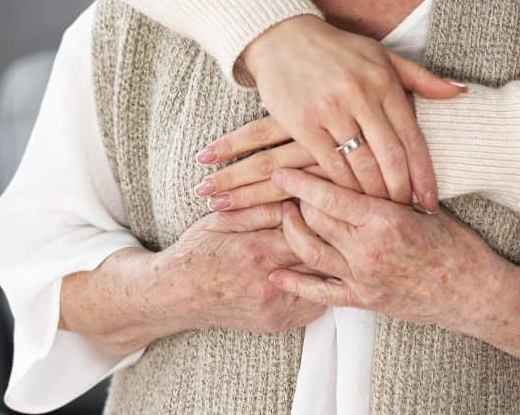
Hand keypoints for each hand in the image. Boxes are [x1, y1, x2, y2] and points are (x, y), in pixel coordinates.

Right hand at [152, 203, 328, 333]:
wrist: (176, 295)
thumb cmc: (197, 252)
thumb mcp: (223, 218)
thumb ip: (261, 208)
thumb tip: (296, 195)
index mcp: (257, 251)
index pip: (309, 231)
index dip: (322, 216)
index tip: (324, 205)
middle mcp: (268, 283)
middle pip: (321, 259)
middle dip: (335, 241)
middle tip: (343, 226)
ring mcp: (274, 308)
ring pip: (324, 285)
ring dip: (333, 266)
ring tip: (338, 248)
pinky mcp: (276, 323)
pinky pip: (315, 307)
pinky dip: (322, 288)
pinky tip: (321, 272)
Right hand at [202, 14, 466, 212]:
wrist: (282, 38)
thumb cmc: (338, 49)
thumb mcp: (382, 55)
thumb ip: (421, 78)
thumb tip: (460, 91)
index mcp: (384, 82)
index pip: (412, 137)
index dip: (424, 174)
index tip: (432, 200)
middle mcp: (360, 96)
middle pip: (390, 158)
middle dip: (401, 192)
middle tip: (407, 213)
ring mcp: (331, 110)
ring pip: (360, 166)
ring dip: (374, 195)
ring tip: (381, 211)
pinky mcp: (304, 123)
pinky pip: (330, 165)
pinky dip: (343, 187)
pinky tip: (350, 199)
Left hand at [264, 168, 503, 329]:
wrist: (472, 293)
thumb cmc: (456, 245)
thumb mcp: (426, 206)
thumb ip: (394, 187)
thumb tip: (369, 156)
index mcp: (385, 219)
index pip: (331, 196)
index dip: (301, 182)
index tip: (281, 170)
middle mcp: (368, 248)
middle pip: (315, 219)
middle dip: (295, 201)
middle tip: (283, 187)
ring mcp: (363, 277)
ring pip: (311, 252)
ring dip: (291, 232)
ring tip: (284, 215)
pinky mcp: (364, 300)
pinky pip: (321, 292)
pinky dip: (296, 283)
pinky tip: (277, 273)